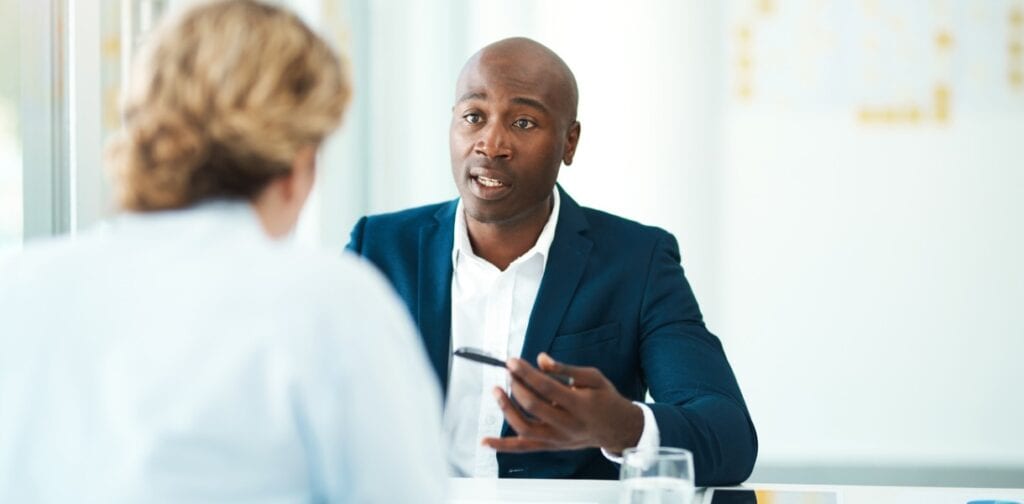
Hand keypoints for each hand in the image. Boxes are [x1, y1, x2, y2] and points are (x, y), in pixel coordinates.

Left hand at [481, 352, 643, 453]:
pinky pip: (523, 448)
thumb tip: (540, 359)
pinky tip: (485, 441)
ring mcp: (557, 439)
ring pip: (525, 428)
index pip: (546, 388)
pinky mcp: (551, 446)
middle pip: (533, 406)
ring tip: (497, 391)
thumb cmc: (605, 398)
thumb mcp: (592, 377)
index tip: (512, 361)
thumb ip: (565, 369)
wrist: (617, 429)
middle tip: (509, 371)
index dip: (526, 373)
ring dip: (507, 409)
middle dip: (516, 386)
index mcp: (579, 405)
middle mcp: (567, 425)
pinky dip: (503, 445)